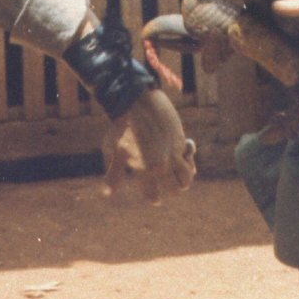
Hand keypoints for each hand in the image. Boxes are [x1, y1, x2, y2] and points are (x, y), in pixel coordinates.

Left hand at [101, 88, 195, 202]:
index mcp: (143, 170)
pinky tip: (184, 153)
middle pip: (175, 190)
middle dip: (172, 189)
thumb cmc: (121, 126)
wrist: (136, 101)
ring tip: (177, 170)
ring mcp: (172, 153)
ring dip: (184, 177)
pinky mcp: (180, 141)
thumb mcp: (112, 150)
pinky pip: (190, 157)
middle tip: (168, 183)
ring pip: (187, 178)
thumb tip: (107, 193)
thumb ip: (113, 174)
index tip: (155, 197)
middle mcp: (161, 165)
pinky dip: (190, 159)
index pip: (154, 196)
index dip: (154, 197)